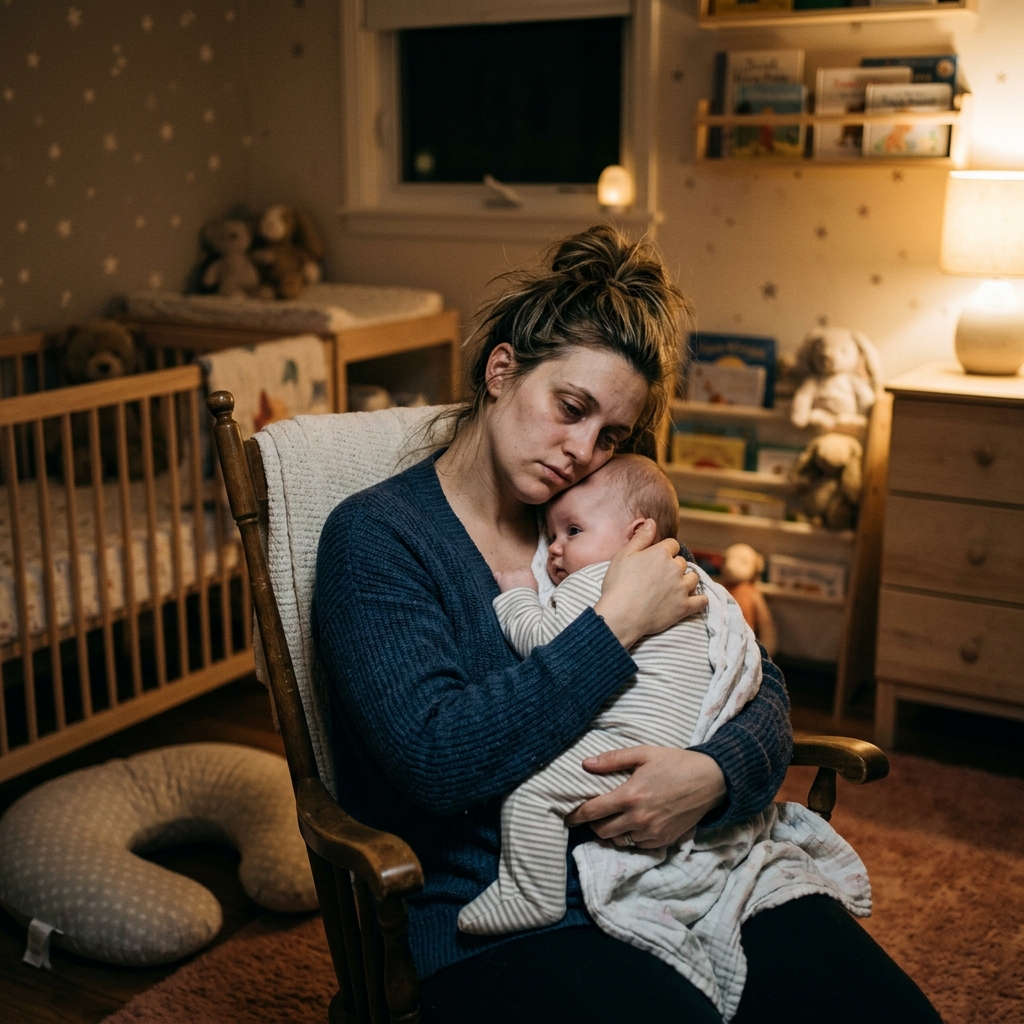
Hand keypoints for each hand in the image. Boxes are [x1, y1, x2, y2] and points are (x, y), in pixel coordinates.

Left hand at [493, 567, 537, 592]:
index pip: (523, 570)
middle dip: (514, 578)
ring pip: (506, 574)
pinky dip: (497, 577)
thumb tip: (527, 582)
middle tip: (514, 587)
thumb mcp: (534, 586)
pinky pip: (496, 574)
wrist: (522, 600)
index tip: (521, 583)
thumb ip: (529, 581)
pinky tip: (498, 581)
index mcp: (527, 571)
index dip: (521, 577)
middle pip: (514, 572)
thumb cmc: (530, 595)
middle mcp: (518, 570)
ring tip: (507, 589)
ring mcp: (509, 573)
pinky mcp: (501, 578)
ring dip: (506, 580)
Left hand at [565, 746, 726, 849]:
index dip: (576, 816)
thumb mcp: (643, 753)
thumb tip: (585, 764)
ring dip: (610, 833)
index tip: (568, 818)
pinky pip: (637, 845)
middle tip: (593, 816)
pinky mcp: (664, 840)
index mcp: (630, 795)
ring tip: (611, 821)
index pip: (593, 812)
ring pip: (618, 841)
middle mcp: (638, 818)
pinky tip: (631, 825)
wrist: (711, 780)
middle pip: (602, 831)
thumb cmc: (675, 763)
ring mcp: (652, 832)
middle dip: (593, 825)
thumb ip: (613, 760)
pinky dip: (630, 838)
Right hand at [594, 520, 706, 648]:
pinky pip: (702, 601)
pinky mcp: (684, 607)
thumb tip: (652, 521)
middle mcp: (675, 568)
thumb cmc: (618, 585)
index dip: (665, 551)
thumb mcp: (624, 555)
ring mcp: (681, 588)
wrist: (620, 615)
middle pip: (682, 562)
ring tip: (675, 587)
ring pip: (694, 578)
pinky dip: (700, 600)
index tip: (656, 559)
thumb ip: (641, 538)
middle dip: (674, 566)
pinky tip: (695, 599)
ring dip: (687, 580)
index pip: (673, 545)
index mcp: (660, 553)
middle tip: (661, 576)